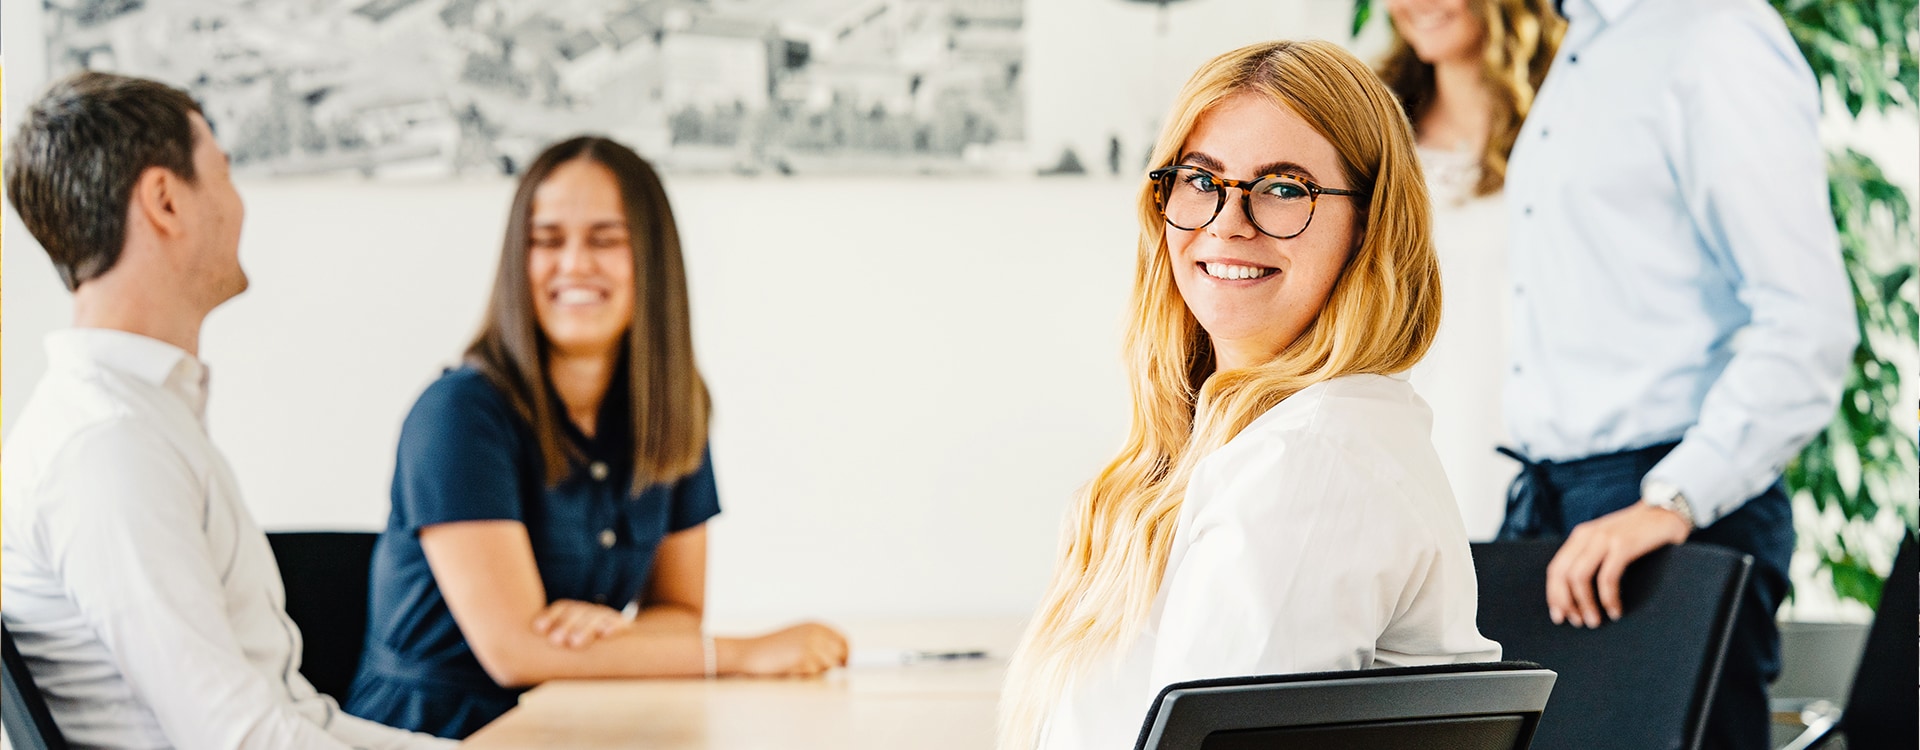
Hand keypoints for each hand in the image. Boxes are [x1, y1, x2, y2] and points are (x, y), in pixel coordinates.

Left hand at [531, 599, 631, 648]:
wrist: (614, 644)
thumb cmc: (575, 650)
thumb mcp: (558, 642)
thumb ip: (543, 643)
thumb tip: (506, 655)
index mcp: (572, 611)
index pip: (561, 608)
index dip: (550, 617)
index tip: (538, 630)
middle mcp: (587, 611)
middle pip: (576, 611)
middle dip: (565, 625)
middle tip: (556, 641)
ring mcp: (604, 617)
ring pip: (594, 616)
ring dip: (584, 629)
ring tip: (575, 644)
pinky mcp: (621, 626)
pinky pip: (618, 622)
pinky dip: (612, 626)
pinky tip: (606, 634)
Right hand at [723, 622, 848, 676]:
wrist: (749, 652)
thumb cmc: (773, 648)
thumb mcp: (799, 636)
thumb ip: (819, 642)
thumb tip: (843, 660)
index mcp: (816, 625)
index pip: (844, 641)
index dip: (845, 656)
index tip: (842, 667)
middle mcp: (816, 632)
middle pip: (839, 656)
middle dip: (832, 666)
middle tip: (816, 671)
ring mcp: (810, 645)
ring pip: (828, 667)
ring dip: (816, 672)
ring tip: (797, 667)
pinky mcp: (803, 658)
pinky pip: (814, 674)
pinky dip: (805, 676)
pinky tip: (790, 670)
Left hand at [1545, 502, 1691, 627]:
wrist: (1666, 511)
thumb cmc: (1638, 534)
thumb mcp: (1607, 542)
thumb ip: (1592, 558)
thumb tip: (1577, 595)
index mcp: (1580, 536)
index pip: (1556, 569)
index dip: (1555, 595)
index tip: (1559, 616)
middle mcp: (1587, 535)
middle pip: (1562, 574)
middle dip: (1566, 602)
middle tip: (1577, 622)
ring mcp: (1604, 539)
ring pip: (1579, 577)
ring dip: (1585, 604)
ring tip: (1594, 621)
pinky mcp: (1623, 545)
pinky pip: (1607, 577)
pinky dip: (1608, 598)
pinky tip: (1615, 610)